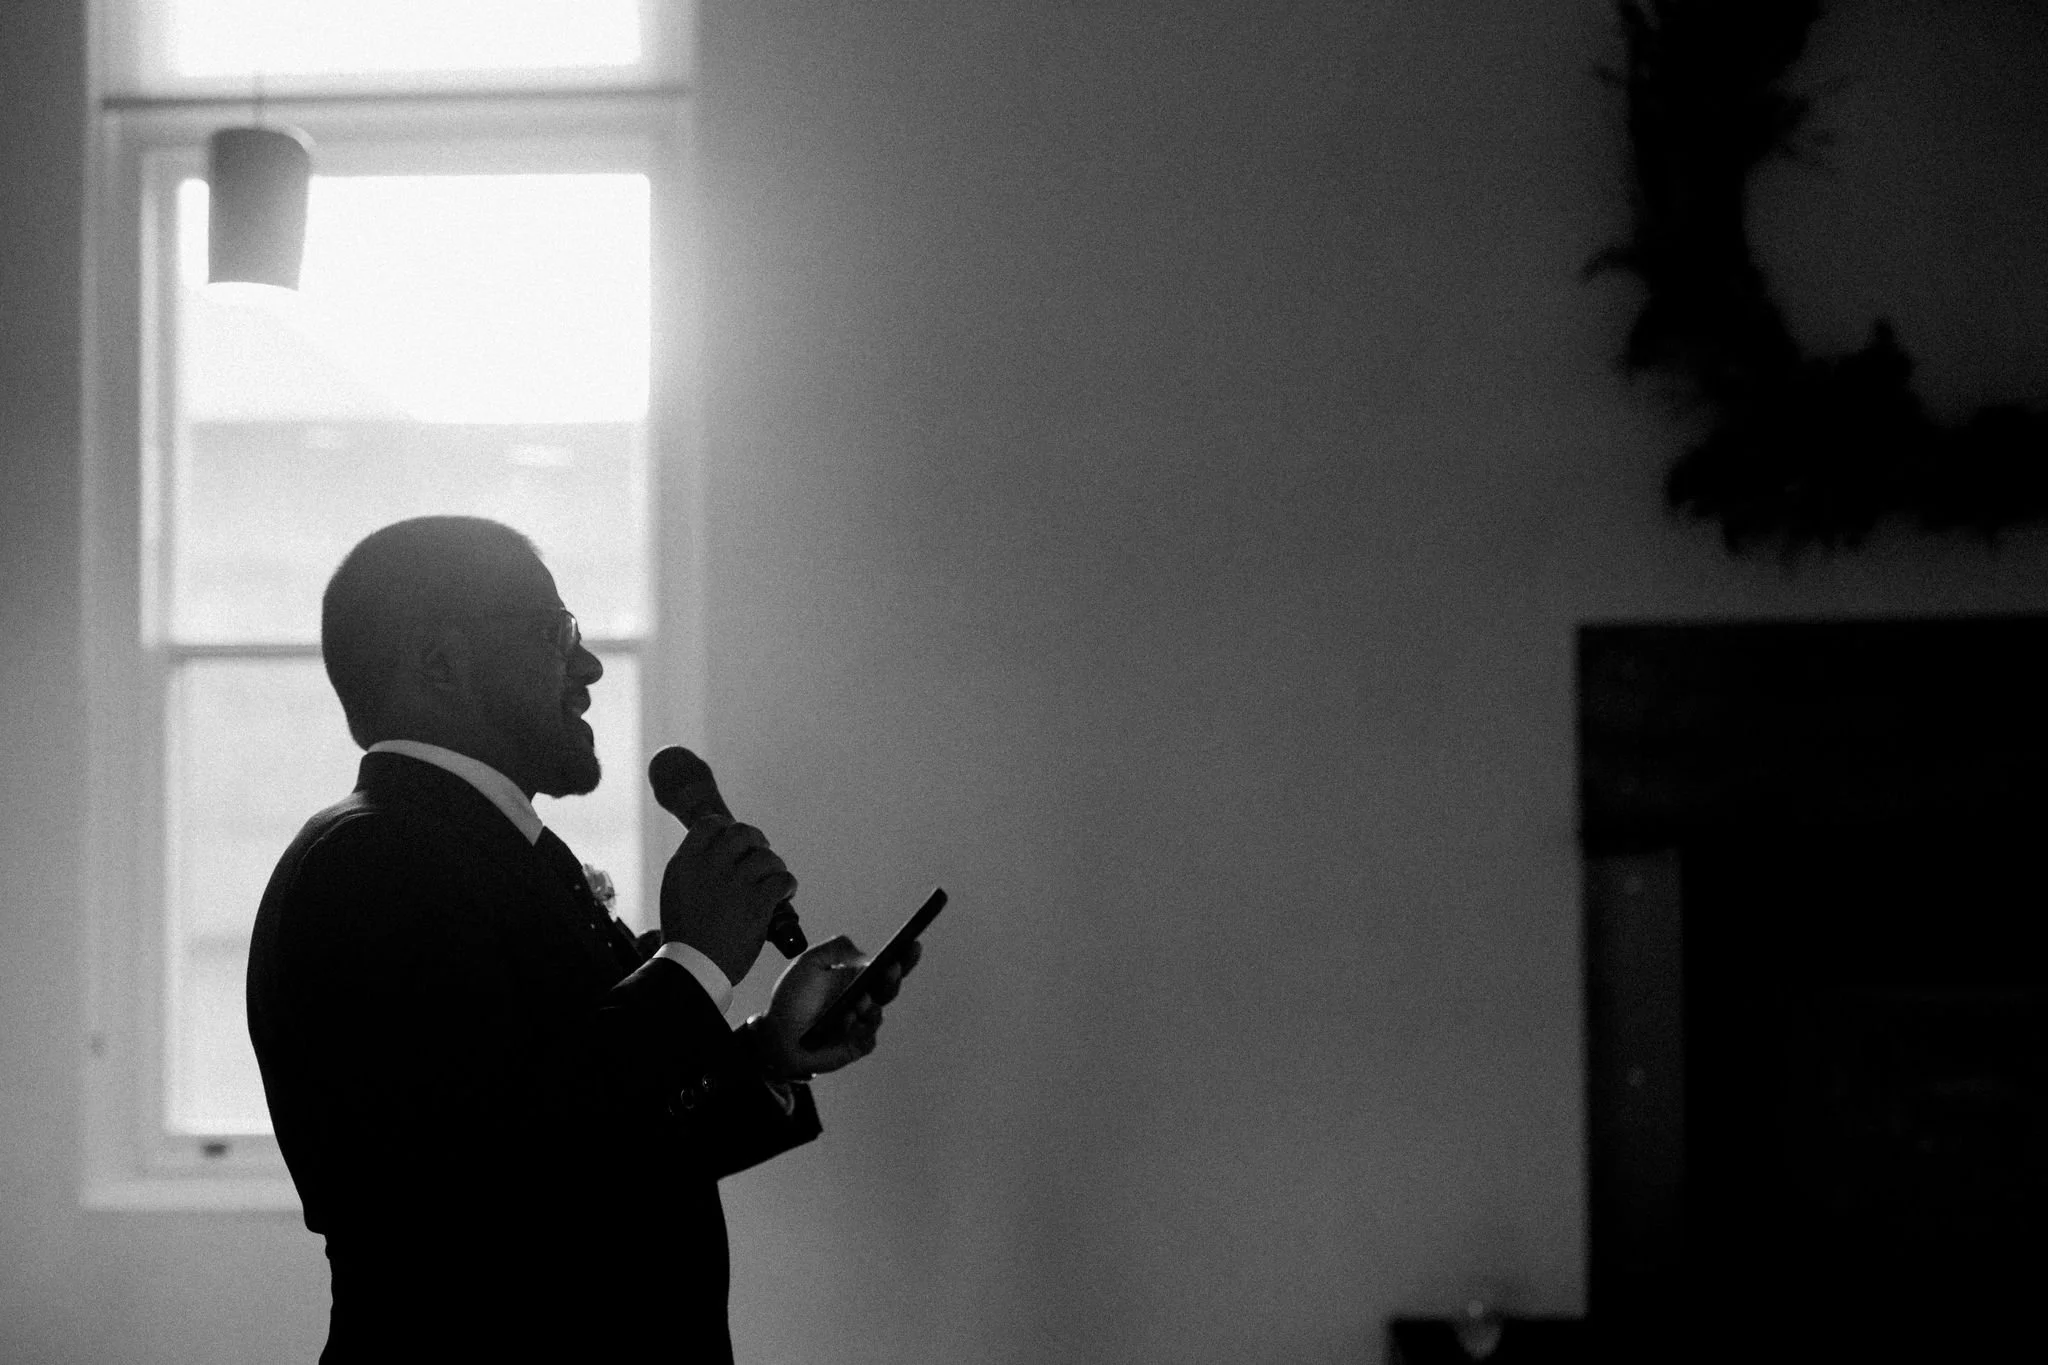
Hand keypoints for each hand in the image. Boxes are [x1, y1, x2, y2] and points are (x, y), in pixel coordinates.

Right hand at [658, 815, 796, 983]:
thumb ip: (694, 871)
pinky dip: (788, 885)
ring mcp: (735, 883)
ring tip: (774, 881)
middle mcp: (710, 866)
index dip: (728, 827)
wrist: (693, 969)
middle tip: (762, 855)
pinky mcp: (757, 903)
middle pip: (742, 833)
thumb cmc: (685, 938)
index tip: (737, 842)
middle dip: (757, 842)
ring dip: (775, 867)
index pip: (710, 824)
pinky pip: (783, 879)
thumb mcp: (676, 893)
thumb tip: (718, 856)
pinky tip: (785, 895)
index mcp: (686, 863)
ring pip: (767, 857)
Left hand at [748, 934, 922, 1078]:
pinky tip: (843, 1022)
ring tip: (858, 1001)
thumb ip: (836, 948)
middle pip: (889, 989)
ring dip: (868, 1006)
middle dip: (892, 978)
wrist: (775, 1035)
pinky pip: (866, 1037)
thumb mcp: (809, 963)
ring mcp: (861, 1025)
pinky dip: (855, 1029)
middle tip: (890, 967)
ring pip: (877, 1014)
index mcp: (856, 979)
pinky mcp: (856, 1047)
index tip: (913, 943)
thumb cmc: (792, 999)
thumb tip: (865, 956)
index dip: (904, 956)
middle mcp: (864, 1001)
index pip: (888, 966)